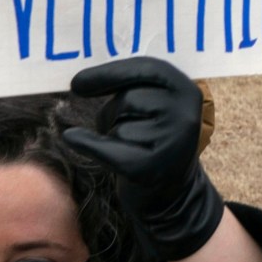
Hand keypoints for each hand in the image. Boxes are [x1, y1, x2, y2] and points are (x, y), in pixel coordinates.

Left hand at [64, 57, 226, 259]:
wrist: (172, 193)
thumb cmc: (154, 140)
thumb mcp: (158, 106)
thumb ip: (134, 85)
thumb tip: (79, 81)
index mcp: (188, 91)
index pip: (147, 69)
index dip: (109, 73)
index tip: (76, 83)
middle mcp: (185, 115)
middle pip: (128, 97)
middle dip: (114, 111)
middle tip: (126, 128)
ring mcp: (170, 143)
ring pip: (117, 124)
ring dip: (112, 134)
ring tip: (131, 147)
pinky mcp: (148, 168)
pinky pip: (103, 148)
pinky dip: (85, 143)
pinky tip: (72, 139)